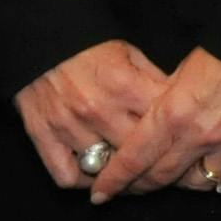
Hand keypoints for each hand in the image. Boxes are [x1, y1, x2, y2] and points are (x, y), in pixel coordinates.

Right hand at [16, 40, 169, 197]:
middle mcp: (97, 110)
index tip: (180, 140)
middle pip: (137, 154)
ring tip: (133, 176)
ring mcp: (69, 127)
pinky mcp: (44, 137)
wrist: (40, 39)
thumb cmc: (89, 47)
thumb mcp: (128, 52)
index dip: (175, 134)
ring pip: (104, 171)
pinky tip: (96, 176)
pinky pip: (68, 177)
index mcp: (122, 85)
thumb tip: (179, 105)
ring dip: (120, 176)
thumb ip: (152, 80)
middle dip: (153, 162)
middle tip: (162, 167)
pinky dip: (83, 182)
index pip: (161, 123)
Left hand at [106, 48, 220, 200]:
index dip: (114, 179)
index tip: (100, 193)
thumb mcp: (179, 73)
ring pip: (199, 185)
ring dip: (186, 182)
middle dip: (141, 186)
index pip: (134, 158)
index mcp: (173, 112)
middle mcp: (200, 134)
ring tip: (181, 174)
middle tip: (133, 188)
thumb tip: (142, 134)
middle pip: (161, 177)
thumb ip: (161, 106)